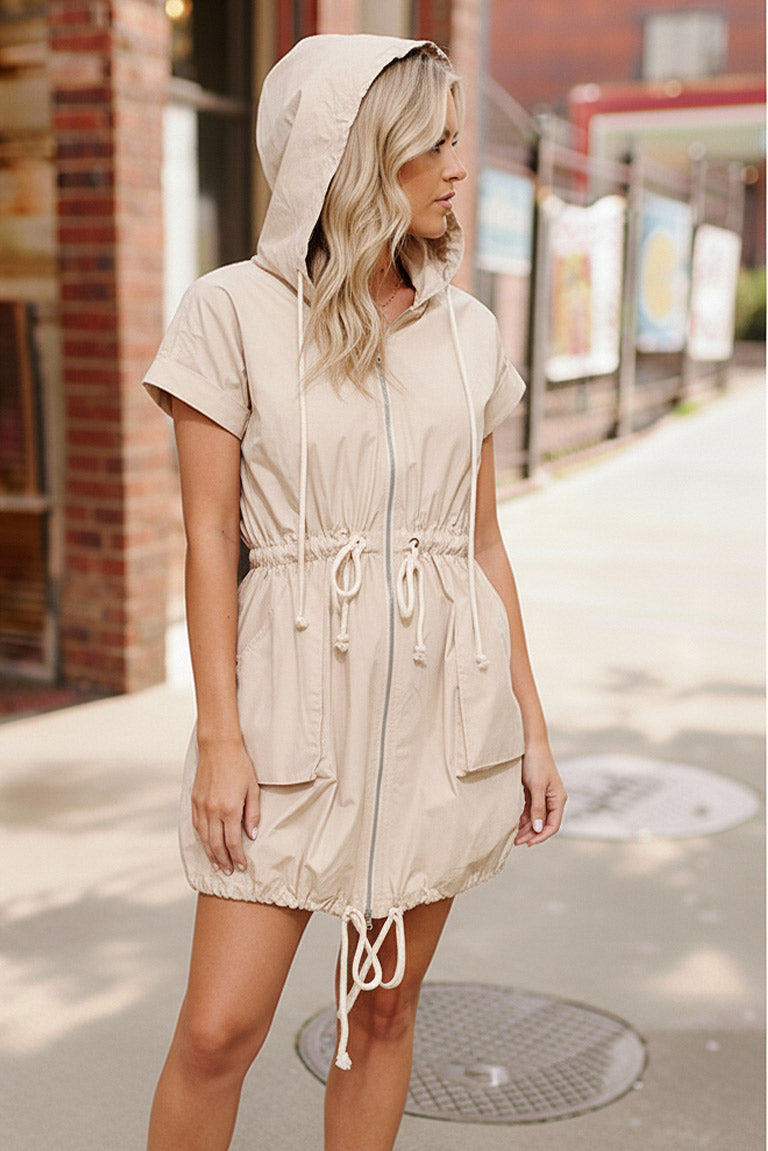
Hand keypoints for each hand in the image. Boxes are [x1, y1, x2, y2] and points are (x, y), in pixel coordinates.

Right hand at [191, 738, 260, 874]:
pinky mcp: (194, 801)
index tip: (242, 866)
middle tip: (229, 872)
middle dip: (223, 861)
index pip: (233, 842)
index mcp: (229, 809)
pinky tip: (206, 845)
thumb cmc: (240, 765)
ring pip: (204, 838)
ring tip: (217, 866)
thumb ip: (252, 814)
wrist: (218, 747)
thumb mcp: (253, 789)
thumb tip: (252, 835)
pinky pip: (197, 826)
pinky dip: (201, 839)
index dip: (238, 857)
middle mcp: (213, 811)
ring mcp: (201, 806)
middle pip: (216, 845)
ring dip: (210, 854)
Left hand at [514, 741, 566, 846]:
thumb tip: (538, 829)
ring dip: (526, 827)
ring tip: (513, 835)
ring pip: (535, 817)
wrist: (529, 742)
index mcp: (558, 798)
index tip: (528, 843)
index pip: (553, 825)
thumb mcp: (536, 786)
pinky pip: (529, 809)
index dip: (541, 836)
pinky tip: (514, 823)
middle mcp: (552, 799)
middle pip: (543, 823)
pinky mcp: (533, 790)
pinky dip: (522, 817)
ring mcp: (543, 795)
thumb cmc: (535, 762)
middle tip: (516, 842)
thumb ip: (537, 808)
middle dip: (531, 834)